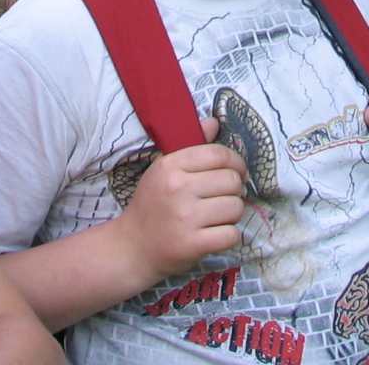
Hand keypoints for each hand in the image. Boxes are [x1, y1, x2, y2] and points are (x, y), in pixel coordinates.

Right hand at [118, 117, 246, 279]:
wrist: (133, 246)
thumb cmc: (152, 204)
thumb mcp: (164, 169)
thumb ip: (192, 146)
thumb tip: (215, 121)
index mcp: (170, 166)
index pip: (218, 154)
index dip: (236, 162)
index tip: (236, 171)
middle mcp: (178, 188)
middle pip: (232, 180)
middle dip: (236, 189)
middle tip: (225, 196)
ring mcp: (186, 218)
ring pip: (236, 207)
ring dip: (233, 213)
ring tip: (218, 216)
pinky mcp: (193, 245)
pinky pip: (232, 234)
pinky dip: (229, 236)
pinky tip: (216, 234)